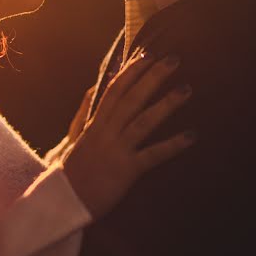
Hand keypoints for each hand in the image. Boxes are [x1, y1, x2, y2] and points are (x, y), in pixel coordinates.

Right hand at [62, 53, 195, 218]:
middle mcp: (106, 132)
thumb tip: (94, 88)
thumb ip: (85, 112)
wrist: (64, 200)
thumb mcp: (74, 136)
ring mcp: (116, 150)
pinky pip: (153, 155)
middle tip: (173, 60)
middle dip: (152, 77)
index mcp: (95, 124)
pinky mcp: (126, 170)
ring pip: (143, 121)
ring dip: (166, 104)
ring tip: (186, 90)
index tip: (146, 54)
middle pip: (131, 98)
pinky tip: (192, 136)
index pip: (114, 90)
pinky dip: (173, 145)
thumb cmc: (71, 170)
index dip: (131, 71)